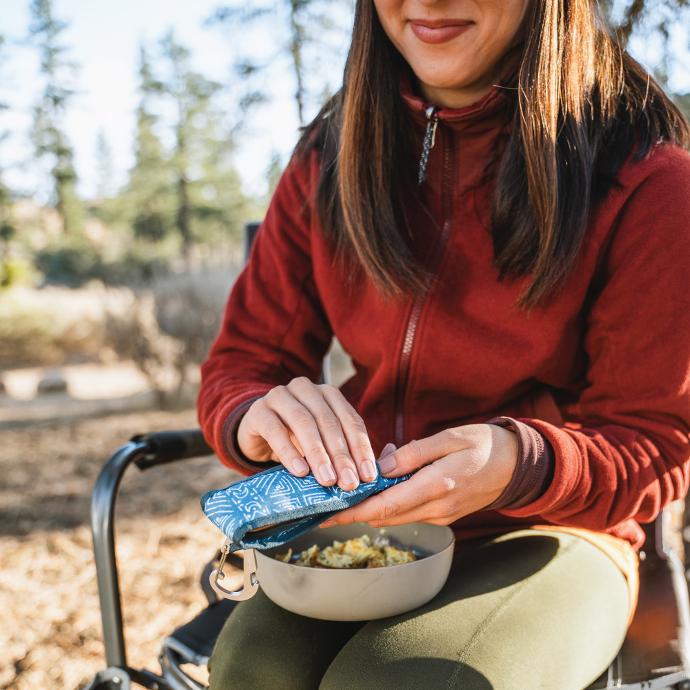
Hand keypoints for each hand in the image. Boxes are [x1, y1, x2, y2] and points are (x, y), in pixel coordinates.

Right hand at [236, 377, 377, 490]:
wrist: (255, 434)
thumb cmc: (296, 441)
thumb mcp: (321, 443)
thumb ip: (341, 453)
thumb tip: (367, 476)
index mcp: (328, 394)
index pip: (350, 420)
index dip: (361, 448)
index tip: (368, 476)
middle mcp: (306, 389)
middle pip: (329, 421)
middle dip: (341, 454)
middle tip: (349, 482)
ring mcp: (280, 396)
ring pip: (304, 422)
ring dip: (318, 454)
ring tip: (328, 480)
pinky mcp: (258, 411)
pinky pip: (275, 430)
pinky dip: (289, 452)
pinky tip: (300, 471)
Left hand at [320, 424, 517, 527]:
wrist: (518, 466)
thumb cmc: (485, 445)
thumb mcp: (449, 438)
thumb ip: (413, 453)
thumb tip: (380, 466)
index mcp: (436, 486)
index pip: (385, 506)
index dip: (352, 512)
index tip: (327, 514)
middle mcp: (437, 508)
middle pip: (384, 517)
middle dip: (352, 514)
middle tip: (322, 507)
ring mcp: (442, 516)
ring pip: (395, 517)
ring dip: (369, 510)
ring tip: (342, 498)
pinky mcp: (444, 516)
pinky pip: (409, 514)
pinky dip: (389, 506)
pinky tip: (378, 489)